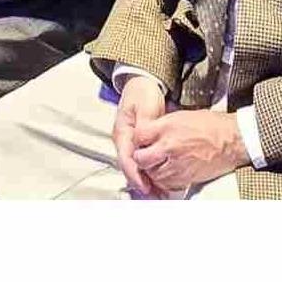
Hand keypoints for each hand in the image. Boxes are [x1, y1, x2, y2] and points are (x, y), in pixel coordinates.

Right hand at [109, 77, 169, 193]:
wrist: (142, 84)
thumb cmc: (143, 94)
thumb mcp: (145, 107)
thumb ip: (144, 126)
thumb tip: (143, 142)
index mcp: (122, 133)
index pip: (126, 159)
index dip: (135, 175)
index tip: (145, 187)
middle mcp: (123, 141)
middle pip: (130, 168)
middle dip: (141, 184)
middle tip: (155, 197)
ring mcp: (130, 144)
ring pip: (136, 168)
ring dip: (146, 182)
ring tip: (159, 195)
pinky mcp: (138, 145)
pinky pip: (142, 162)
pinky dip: (150, 173)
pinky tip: (159, 182)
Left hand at [125, 104, 248, 197]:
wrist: (233, 140)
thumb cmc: (212, 126)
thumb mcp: (182, 116)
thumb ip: (162, 125)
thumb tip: (148, 133)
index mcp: (168, 126)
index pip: (139, 135)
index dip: (139, 139)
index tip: (142, 140)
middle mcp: (170, 145)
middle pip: (140, 158)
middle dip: (141, 158)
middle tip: (146, 155)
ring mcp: (177, 163)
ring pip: (151, 174)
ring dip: (152, 170)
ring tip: (160, 164)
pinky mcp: (186, 177)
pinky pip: (166, 184)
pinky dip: (164, 180)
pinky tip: (169, 172)